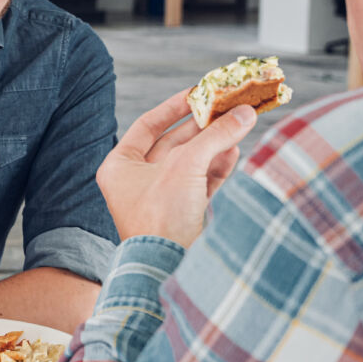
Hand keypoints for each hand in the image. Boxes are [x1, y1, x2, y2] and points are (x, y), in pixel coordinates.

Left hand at [96, 89, 255, 247]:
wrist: (171, 269)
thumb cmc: (162, 218)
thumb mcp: (186, 166)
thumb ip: (215, 136)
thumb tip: (243, 113)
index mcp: (119, 167)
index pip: (147, 126)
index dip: (175, 107)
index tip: (199, 92)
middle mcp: (136, 181)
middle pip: (174, 143)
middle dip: (204, 126)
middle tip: (229, 107)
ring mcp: (160, 199)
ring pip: (191, 163)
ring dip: (215, 145)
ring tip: (240, 125)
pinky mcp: (182, 215)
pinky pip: (201, 183)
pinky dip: (218, 168)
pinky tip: (236, 152)